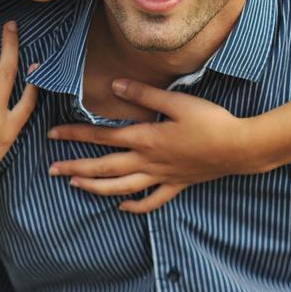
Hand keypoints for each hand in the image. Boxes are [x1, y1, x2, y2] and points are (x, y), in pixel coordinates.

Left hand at [47, 79, 255, 212]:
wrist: (239, 148)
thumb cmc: (210, 121)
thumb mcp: (176, 101)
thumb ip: (144, 93)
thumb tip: (114, 85)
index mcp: (145, 138)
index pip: (102, 136)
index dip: (75, 134)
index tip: (52, 134)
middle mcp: (148, 161)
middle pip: (104, 167)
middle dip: (75, 168)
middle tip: (52, 170)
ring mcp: (161, 177)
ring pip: (121, 188)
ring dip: (95, 188)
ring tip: (75, 186)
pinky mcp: (177, 186)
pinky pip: (151, 201)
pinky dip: (134, 206)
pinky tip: (121, 206)